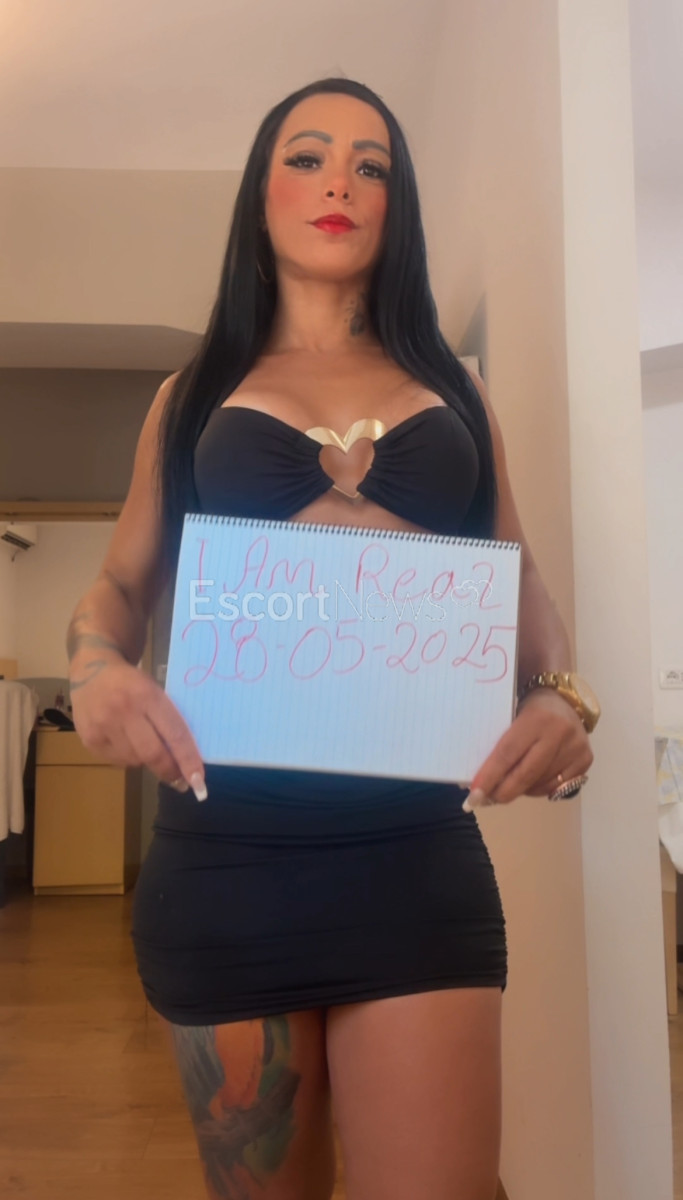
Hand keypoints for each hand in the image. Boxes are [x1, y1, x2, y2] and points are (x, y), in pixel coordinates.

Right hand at [70, 653, 206, 799]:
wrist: (90, 669)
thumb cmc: (131, 682)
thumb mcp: (153, 690)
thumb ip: (167, 718)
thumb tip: (183, 757)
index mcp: (147, 695)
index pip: (174, 733)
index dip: (188, 759)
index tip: (199, 781)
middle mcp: (124, 710)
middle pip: (153, 753)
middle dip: (169, 770)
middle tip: (179, 779)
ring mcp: (103, 725)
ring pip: (135, 760)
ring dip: (146, 761)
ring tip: (145, 747)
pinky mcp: (88, 738)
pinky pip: (117, 761)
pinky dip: (128, 759)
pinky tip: (125, 743)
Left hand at [465, 688, 593, 806]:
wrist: (565, 700)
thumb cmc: (529, 709)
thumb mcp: (512, 716)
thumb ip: (501, 745)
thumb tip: (482, 781)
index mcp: (536, 718)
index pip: (508, 752)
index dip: (490, 775)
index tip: (475, 794)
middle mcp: (560, 732)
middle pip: (527, 772)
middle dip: (504, 791)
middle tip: (487, 800)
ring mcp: (576, 747)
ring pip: (542, 783)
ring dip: (521, 791)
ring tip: (508, 787)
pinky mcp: (586, 759)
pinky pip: (558, 787)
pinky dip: (539, 789)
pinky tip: (531, 783)